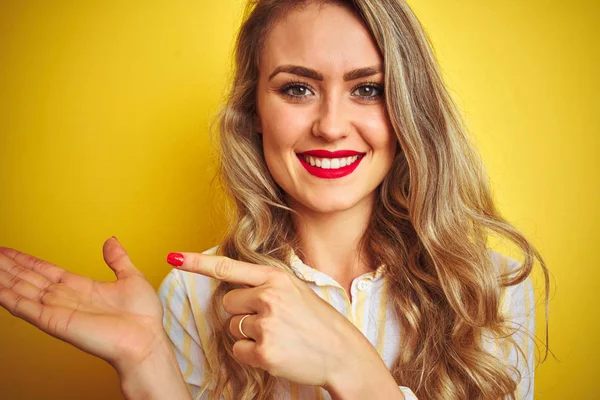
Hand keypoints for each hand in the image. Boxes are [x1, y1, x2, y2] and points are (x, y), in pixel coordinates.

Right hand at [0, 237, 167, 373]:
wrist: (145, 339)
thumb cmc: (142, 316)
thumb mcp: (131, 277)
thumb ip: (117, 259)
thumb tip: (111, 241)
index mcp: (80, 287)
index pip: (45, 270)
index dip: (26, 261)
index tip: (9, 252)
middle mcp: (65, 298)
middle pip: (28, 278)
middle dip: (8, 267)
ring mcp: (57, 310)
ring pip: (22, 290)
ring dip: (4, 278)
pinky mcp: (54, 322)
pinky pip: (25, 308)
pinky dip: (7, 297)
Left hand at [168, 252, 376, 387]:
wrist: (342, 353)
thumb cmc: (318, 321)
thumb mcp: (296, 290)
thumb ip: (266, 285)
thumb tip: (234, 288)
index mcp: (277, 278)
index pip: (229, 267)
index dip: (198, 263)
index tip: (174, 257)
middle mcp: (269, 296)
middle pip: (228, 303)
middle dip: (242, 313)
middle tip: (272, 321)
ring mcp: (266, 324)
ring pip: (232, 327)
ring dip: (248, 335)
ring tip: (278, 336)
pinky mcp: (264, 351)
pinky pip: (238, 350)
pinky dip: (251, 354)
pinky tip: (275, 352)